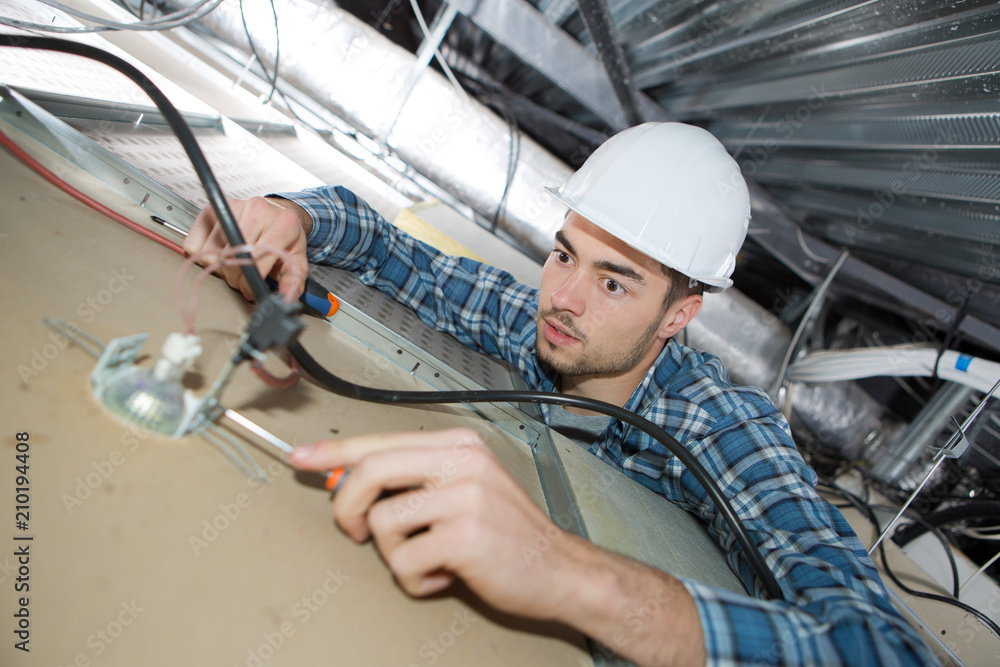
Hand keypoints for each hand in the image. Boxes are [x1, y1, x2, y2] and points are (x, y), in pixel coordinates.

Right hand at [184, 196, 311, 300]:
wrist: (277, 213)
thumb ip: (293, 281)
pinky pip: (194, 243)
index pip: (256, 259)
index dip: (249, 281)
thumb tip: (285, 298)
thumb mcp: (296, 260)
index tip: (250, 290)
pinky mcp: (212, 208)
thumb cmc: (285, 238)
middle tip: (241, 279)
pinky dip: (202, 256)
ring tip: (232, 265)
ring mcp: (233, 206)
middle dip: (234, 277)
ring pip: (210, 252)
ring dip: (218, 267)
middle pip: (230, 257)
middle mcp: (257, 210)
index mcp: (282, 224)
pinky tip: (218, 254)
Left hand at [291, 427, 706, 665]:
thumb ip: (414, 480)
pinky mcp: (465, 535)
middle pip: (370, 470)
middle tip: (355, 530)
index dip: (334, 451)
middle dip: (347, 506)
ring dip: (396, 554)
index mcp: (458, 444)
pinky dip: (417, 580)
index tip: (302, 458)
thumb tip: (350, 481)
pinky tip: (446, 575)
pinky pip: (405, 561)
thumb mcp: (466, 489)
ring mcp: (465, 496)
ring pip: (384, 522)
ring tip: (429, 557)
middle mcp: (462, 461)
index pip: (380, 440)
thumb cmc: (508, 534)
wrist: (560, 570)